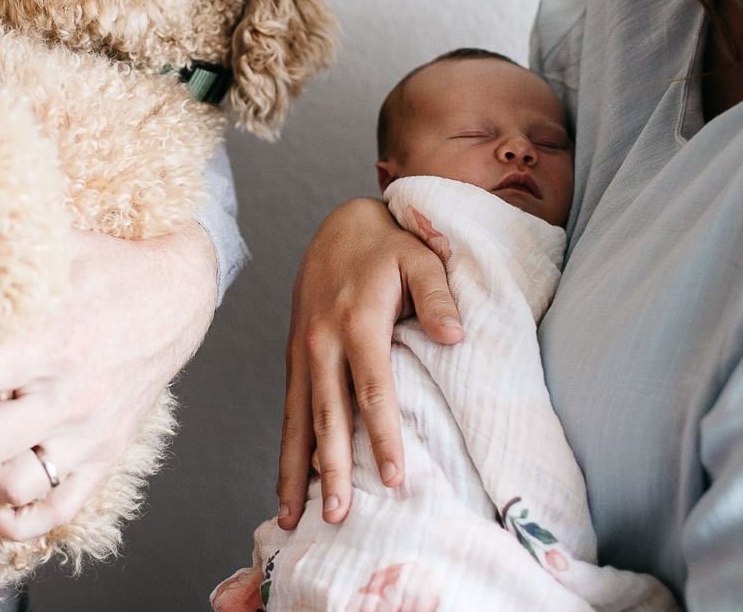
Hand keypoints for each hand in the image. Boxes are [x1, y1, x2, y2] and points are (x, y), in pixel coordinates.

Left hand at [0, 224, 216, 539]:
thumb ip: (6, 247)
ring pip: (11, 485)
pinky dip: (12, 521)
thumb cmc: (112, 267)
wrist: (181, 295)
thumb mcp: (62, 244)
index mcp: (57, 340)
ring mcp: (89, 434)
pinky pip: (55, 510)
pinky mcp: (104, 456)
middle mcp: (72, 395)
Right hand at [277, 197, 458, 529]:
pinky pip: (290, 408)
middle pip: (327, 415)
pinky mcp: (294, 355)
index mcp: (357, 321)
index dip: (382, 436)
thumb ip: (438, 296)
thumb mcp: (421, 258)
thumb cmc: (389, 246)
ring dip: (294, 469)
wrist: (340, 225)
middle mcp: (322, 340)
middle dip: (330, 469)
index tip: (392, 478)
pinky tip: (288, 482)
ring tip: (289, 518)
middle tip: (337, 517)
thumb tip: (455, 338)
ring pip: (297, 418)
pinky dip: (288, 447)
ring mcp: (302, 349)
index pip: (373, 390)